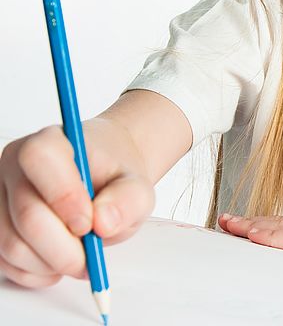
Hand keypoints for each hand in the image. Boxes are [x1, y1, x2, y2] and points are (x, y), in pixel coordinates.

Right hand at [0, 124, 153, 287]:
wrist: (103, 180)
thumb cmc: (114, 178)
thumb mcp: (137, 186)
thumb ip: (129, 200)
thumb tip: (103, 222)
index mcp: (51, 141)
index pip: (40, 158)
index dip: (64, 196)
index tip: (89, 224)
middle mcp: (16, 166)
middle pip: (27, 215)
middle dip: (63, 248)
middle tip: (90, 257)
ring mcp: (0, 196)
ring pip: (12, 244)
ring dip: (51, 263)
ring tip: (81, 256)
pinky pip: (5, 262)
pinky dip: (36, 272)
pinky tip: (60, 261)